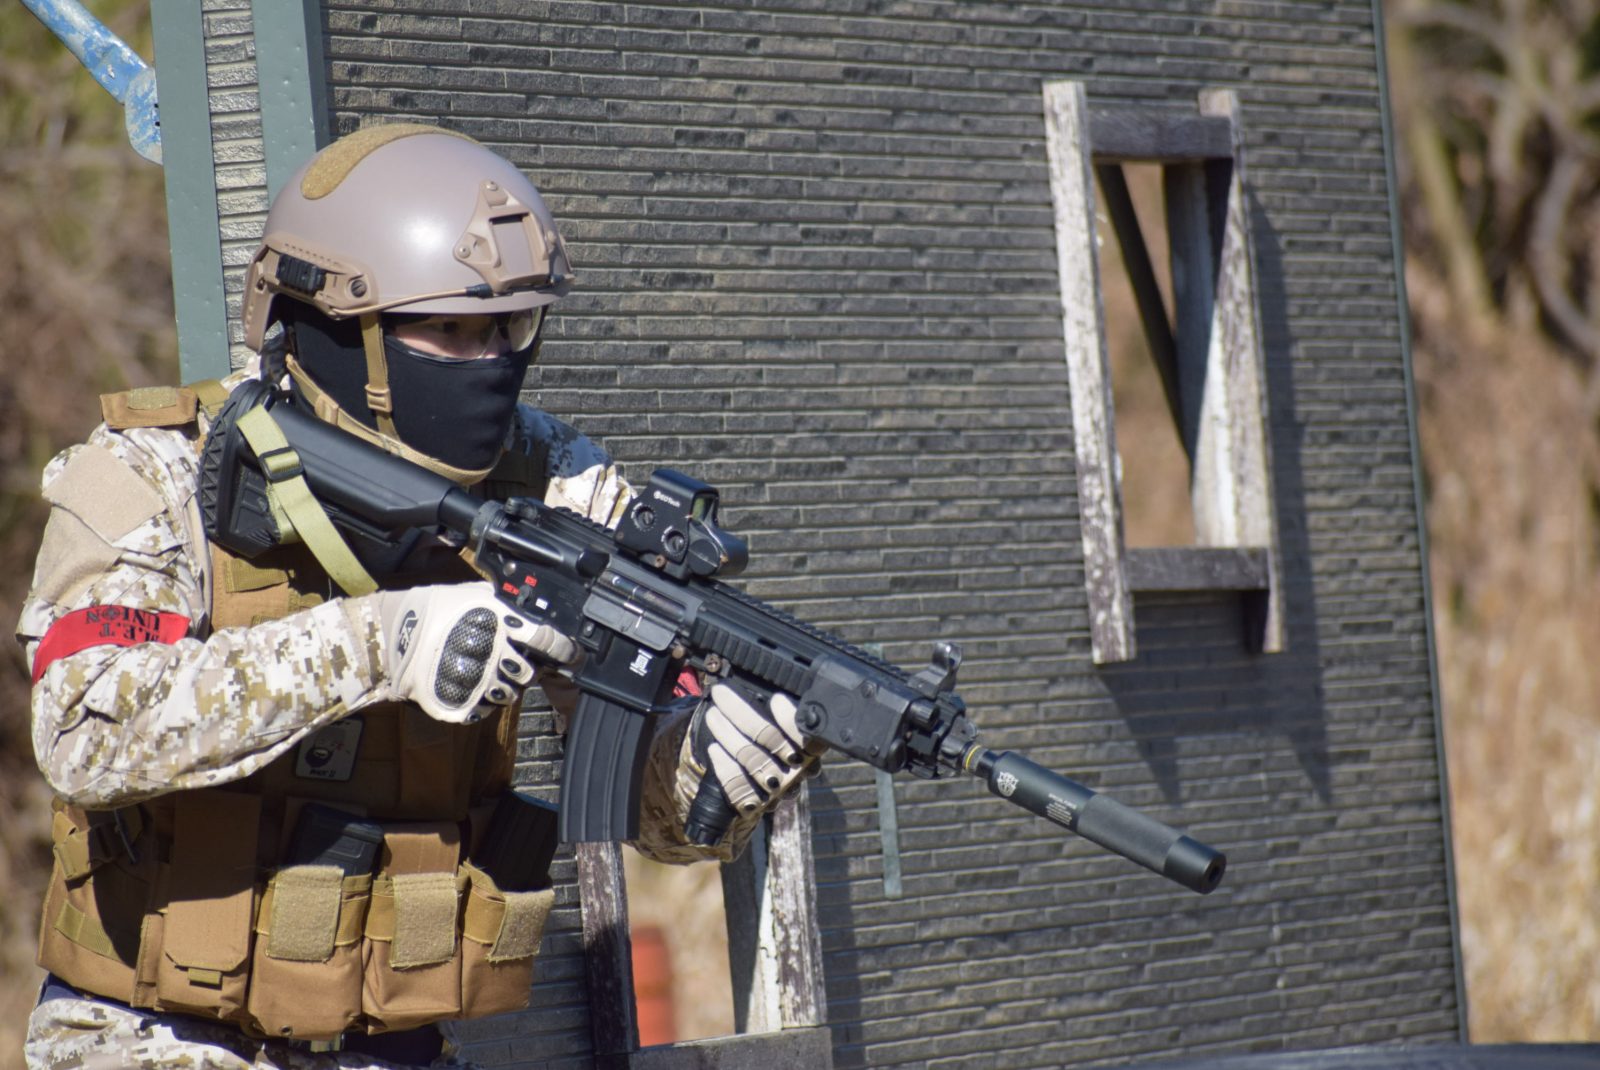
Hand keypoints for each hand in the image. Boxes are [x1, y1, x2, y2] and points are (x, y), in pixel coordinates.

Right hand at [375, 582, 575, 723]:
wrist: (389, 634)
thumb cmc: (432, 609)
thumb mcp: (473, 594)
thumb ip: (504, 604)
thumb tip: (530, 609)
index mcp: (500, 622)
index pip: (546, 640)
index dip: (561, 648)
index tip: (569, 653)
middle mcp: (493, 653)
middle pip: (528, 672)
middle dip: (524, 669)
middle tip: (508, 660)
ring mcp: (477, 681)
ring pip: (509, 695)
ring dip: (502, 687)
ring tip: (484, 673)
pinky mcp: (460, 704)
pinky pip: (484, 710)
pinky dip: (480, 702)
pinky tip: (469, 687)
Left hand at [686, 683, 822, 819]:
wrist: (753, 777)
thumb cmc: (766, 733)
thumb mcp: (774, 715)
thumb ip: (777, 704)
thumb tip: (768, 689)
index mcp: (811, 745)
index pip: (807, 734)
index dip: (791, 719)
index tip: (776, 699)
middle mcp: (799, 768)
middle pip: (771, 741)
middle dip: (741, 713)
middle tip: (721, 694)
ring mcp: (778, 788)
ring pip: (752, 760)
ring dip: (727, 734)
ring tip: (713, 715)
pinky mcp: (755, 801)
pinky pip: (738, 787)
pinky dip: (725, 767)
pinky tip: (715, 750)